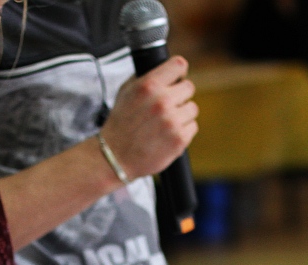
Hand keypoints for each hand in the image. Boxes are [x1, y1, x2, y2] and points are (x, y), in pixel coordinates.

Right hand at [99, 55, 198, 178]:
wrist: (115, 157)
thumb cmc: (120, 125)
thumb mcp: (126, 93)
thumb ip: (145, 78)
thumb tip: (165, 70)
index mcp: (148, 85)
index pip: (179, 65)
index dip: (179, 72)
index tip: (177, 79)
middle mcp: (162, 101)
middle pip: (189, 87)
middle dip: (180, 95)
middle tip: (169, 105)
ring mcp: (172, 121)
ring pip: (192, 108)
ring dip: (182, 114)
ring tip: (166, 123)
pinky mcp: (179, 139)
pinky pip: (192, 127)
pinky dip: (183, 131)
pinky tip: (168, 134)